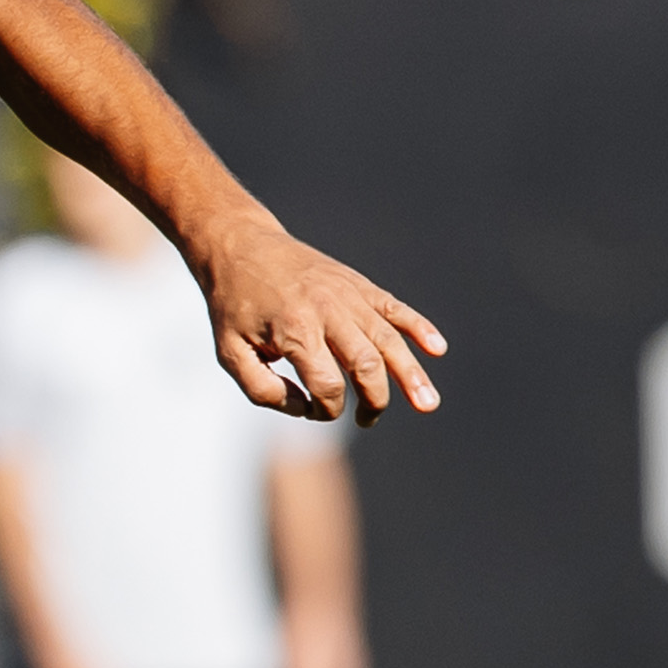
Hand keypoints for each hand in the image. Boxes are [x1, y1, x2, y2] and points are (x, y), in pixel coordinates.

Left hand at [195, 214, 444, 423]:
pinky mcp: (358, 284)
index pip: (327, 385)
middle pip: (367, 365)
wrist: (241, 246)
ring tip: (428, 405)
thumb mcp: (229, 353)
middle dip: (374, 400)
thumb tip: (304, 409)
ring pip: (389, 340)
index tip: (315, 411)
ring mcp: (348, 295)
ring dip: (411, 375)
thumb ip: (261, 390)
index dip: (326, 410)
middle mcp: (328, 311)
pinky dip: (419, 328)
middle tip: (368, 421)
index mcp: (294, 331)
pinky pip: (395, 308)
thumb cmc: (233, 306)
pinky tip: (437, 349)